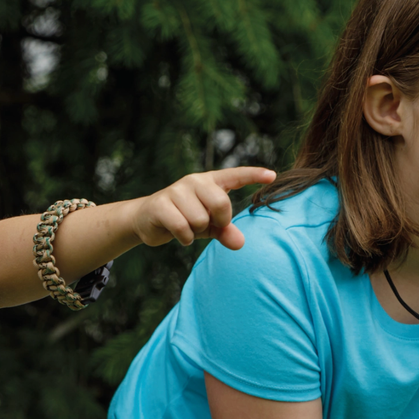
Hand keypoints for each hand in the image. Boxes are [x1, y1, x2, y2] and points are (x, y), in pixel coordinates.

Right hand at [130, 167, 276, 249]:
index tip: (272, 176)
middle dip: (218, 221)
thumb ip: (226, 231)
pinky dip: (185, 238)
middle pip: (221, 203)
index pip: (235, 175)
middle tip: (207, 224)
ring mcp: (176, 191)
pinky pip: (184, 228)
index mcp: (211, 182)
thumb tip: (240, 243)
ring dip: (196, 231)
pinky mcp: (161, 204)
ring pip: (200, 219)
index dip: (254, 175)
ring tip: (186, 226)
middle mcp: (194, 181)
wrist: (146, 220)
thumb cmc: (185, 219)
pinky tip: (177, 233)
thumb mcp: (209, 226)